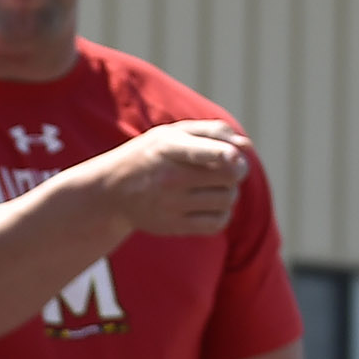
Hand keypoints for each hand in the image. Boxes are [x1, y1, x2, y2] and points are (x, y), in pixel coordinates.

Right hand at [91, 120, 253, 237]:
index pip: (199, 152)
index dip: (223, 155)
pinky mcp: (173, 226)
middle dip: (236, 170)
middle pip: (227, 176)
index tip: (233, 157)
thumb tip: (246, 146)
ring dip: (230, 192)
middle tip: (227, 168)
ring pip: (227, 199)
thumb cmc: (151, 155)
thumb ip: (212, 132)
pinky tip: (210, 206)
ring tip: (214, 187)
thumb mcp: (172, 133)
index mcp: (168, 147)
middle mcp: (169, 177)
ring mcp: (170, 204)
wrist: (112, 191)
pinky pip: (217, 223)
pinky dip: (222, 214)